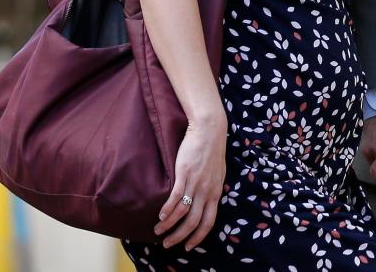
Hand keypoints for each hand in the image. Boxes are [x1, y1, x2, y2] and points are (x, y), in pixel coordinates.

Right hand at [154, 112, 227, 249]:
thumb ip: (212, 188)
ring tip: (158, 231)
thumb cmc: (212, 150)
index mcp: (216, 192)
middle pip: (194, 222)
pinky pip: (175, 198)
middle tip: (168, 244)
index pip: (209, 222)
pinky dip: (167, 210)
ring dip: (168, 226)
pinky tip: (160, 216)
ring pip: (182, 213)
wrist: (209, 129)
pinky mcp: (185, 174)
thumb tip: (207, 201)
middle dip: (180, 237)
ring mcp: (196, 183)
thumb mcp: (218, 173)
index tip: (189, 246)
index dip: (198, 237)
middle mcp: (207, 191)